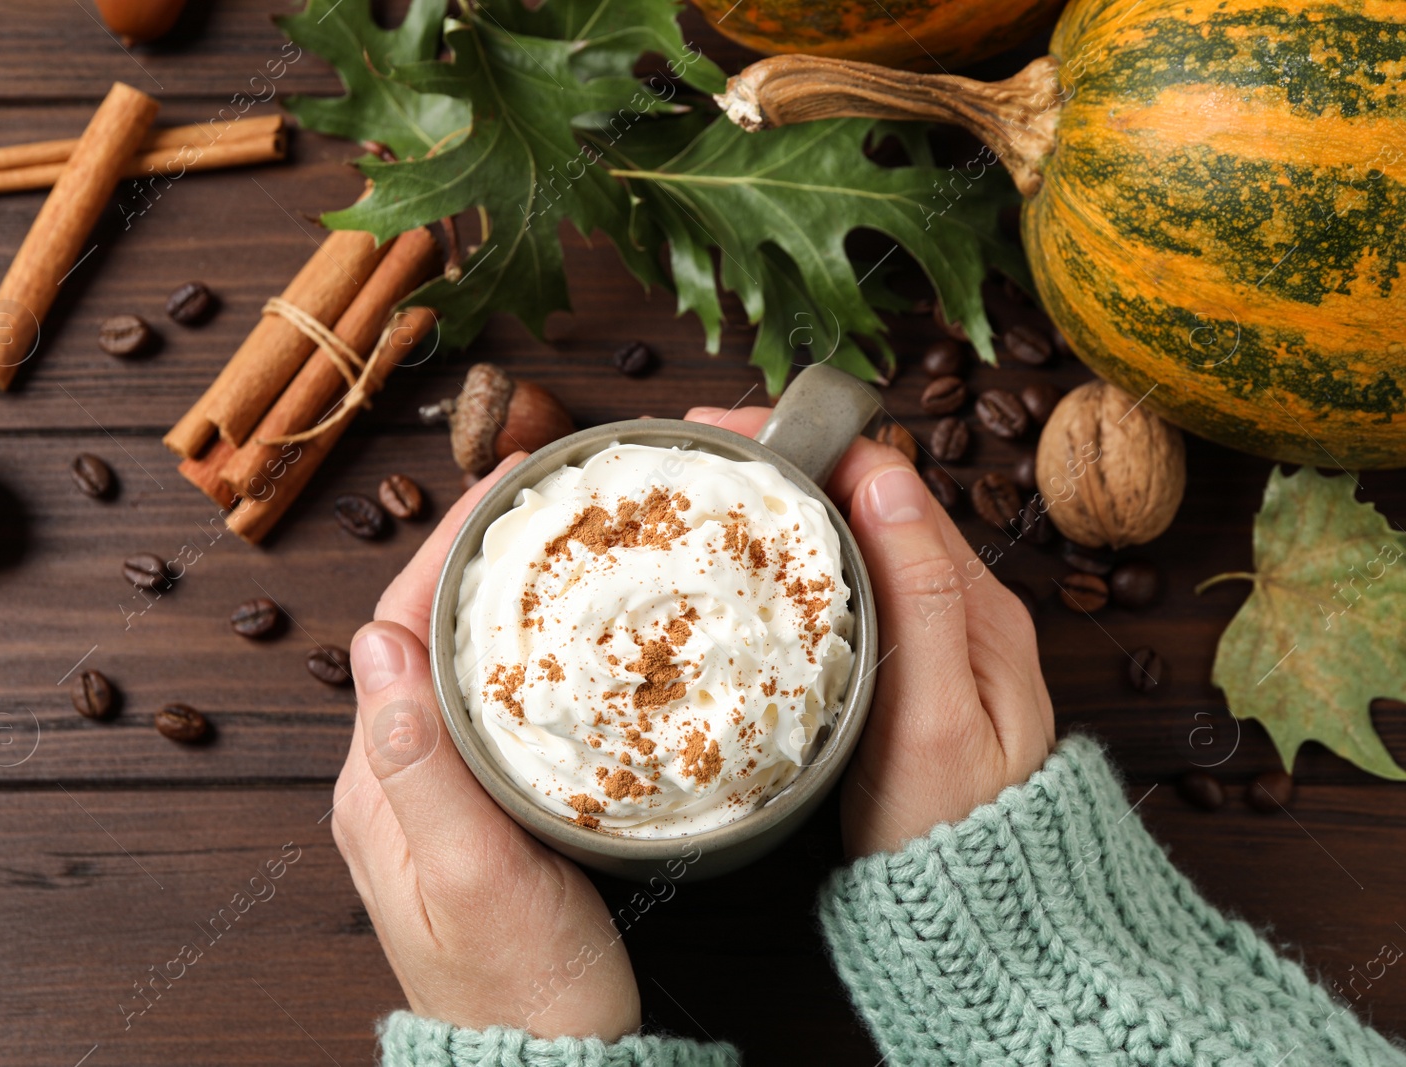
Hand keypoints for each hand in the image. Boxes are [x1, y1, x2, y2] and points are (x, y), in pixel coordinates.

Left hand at [332, 454, 639, 1040]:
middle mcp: (393, 776)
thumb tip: (377, 642)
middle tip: (550, 496)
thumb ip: (422, 764)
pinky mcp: (476, 809)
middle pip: (425, 631)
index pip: (399, 625)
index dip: (448, 544)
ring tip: (565, 542)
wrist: (544, 1066)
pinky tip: (569, 636)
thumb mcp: (473, 875)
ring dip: (502, 594)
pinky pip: (487, 703)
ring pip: (459, 662)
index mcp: (376, 782)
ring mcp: (433, 793)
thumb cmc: (519, 988)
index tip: (507, 484)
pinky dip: (522, 651)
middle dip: (479, 553)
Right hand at [684, 406, 1054, 857]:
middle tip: (694, 454)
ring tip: (703, 491)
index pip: (889, 480)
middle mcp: (952, 605)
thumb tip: (884, 476)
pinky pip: (843, 590)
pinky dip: (792, 560)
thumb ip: (919, 596)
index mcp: (971, 602)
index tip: (731, 432)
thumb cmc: (955, 829)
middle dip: (784, 461)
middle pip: (864, 499)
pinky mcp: (895, 670)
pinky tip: (743, 564)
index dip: (810, 441)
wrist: (980, 915)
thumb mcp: (937, 716)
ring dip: (783, 503)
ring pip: (849, 541)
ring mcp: (925, 636)